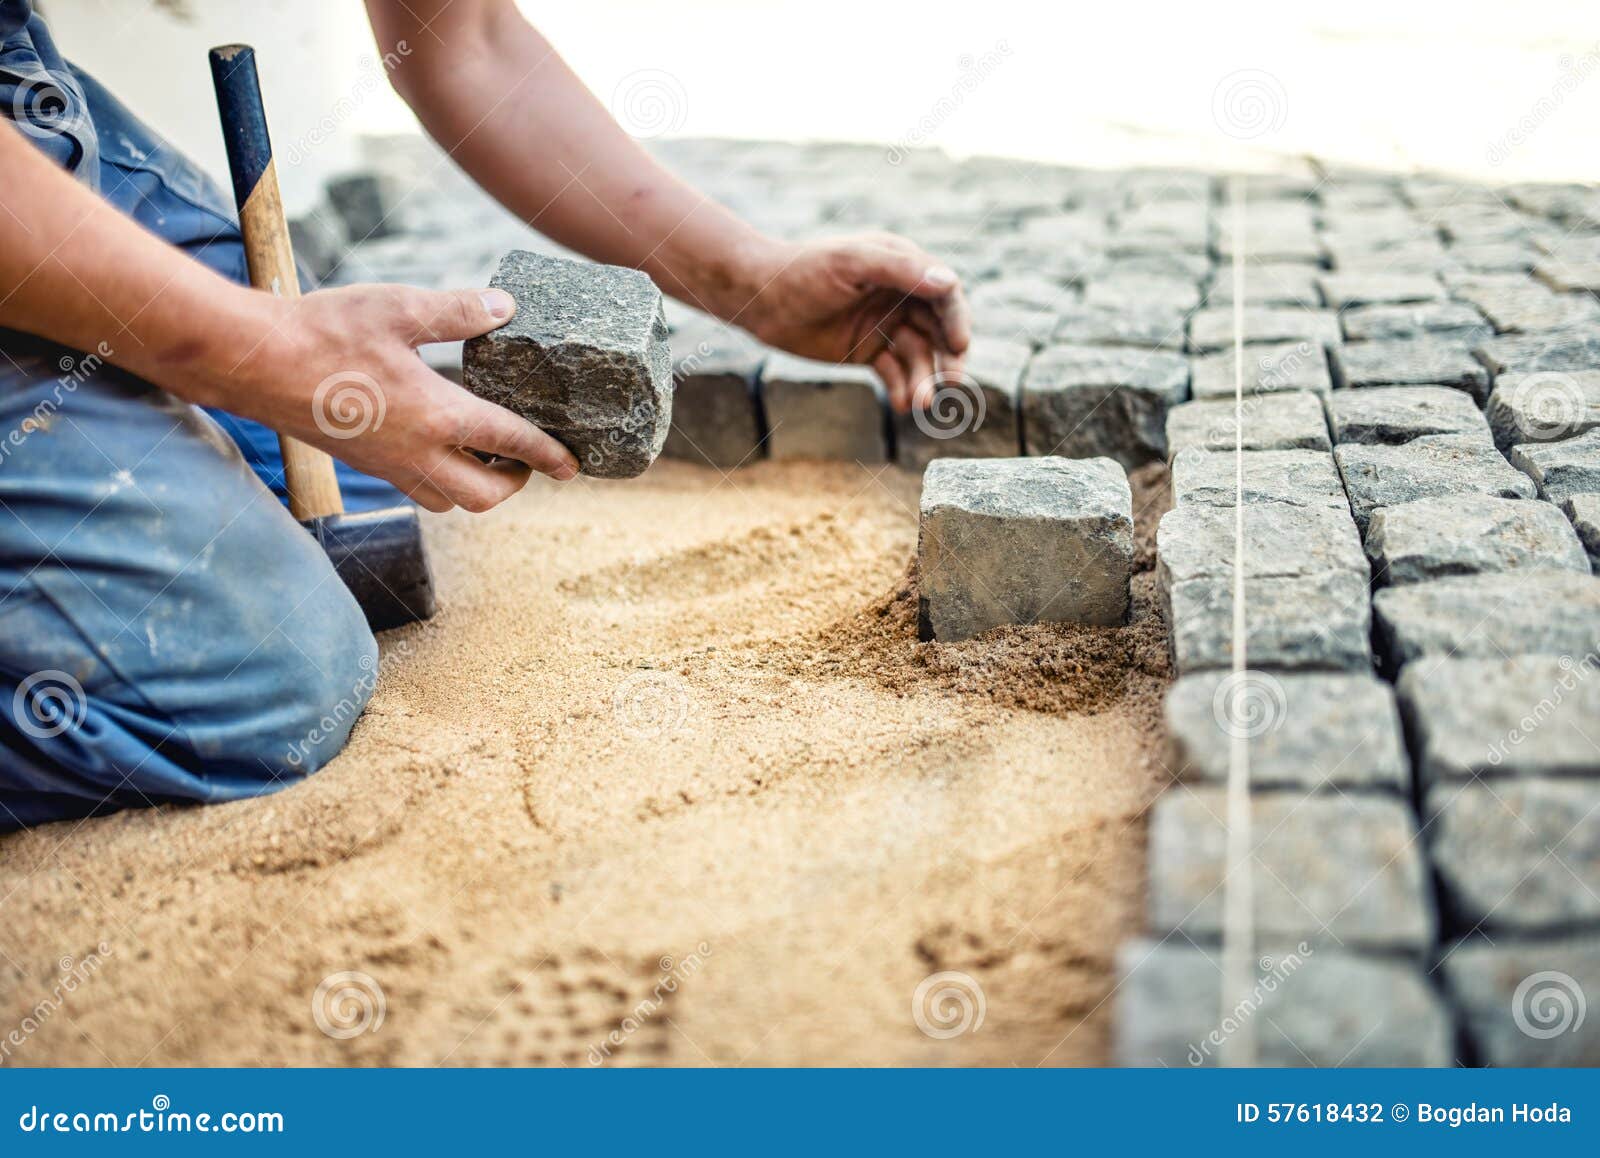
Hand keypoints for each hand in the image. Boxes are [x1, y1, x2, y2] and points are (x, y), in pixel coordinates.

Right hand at [218, 284, 578, 512]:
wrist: (251, 362)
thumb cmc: (323, 332)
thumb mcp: (398, 308)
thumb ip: (457, 310)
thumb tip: (505, 307)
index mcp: (437, 416)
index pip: (511, 442)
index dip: (548, 454)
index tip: (573, 464)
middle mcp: (417, 453)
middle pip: (485, 496)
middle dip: (516, 483)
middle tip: (528, 459)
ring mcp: (388, 465)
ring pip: (449, 501)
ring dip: (478, 488)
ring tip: (489, 455)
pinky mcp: (364, 463)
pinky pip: (417, 490)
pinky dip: (441, 481)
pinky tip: (439, 446)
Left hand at [740, 233, 971, 412]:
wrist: (758, 300)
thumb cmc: (802, 271)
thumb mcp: (851, 263)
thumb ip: (900, 270)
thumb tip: (950, 283)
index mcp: (902, 266)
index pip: (945, 294)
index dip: (957, 319)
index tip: (960, 345)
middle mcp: (899, 296)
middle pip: (938, 331)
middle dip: (946, 359)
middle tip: (951, 386)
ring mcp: (884, 326)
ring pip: (917, 357)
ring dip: (922, 380)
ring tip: (918, 403)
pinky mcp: (866, 352)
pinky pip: (893, 374)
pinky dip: (900, 389)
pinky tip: (899, 404)